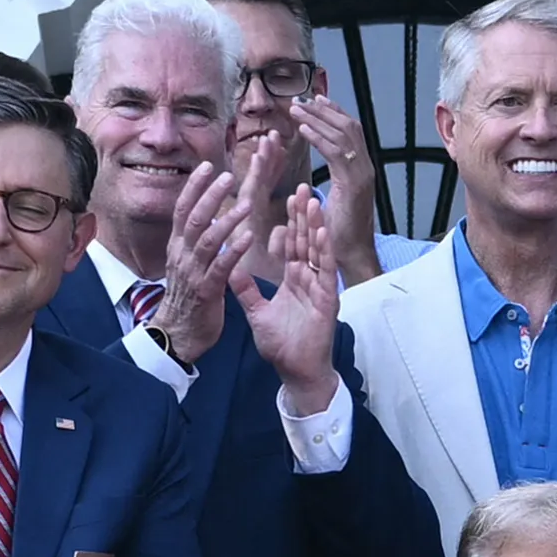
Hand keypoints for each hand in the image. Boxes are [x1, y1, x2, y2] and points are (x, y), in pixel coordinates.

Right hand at [152, 160, 258, 363]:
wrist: (179, 334)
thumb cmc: (190, 298)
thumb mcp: (188, 264)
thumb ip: (197, 242)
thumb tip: (208, 218)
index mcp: (178, 247)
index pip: (183, 210)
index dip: (194, 187)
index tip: (207, 166)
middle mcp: (182, 255)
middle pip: (194, 218)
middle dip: (210, 195)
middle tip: (227, 175)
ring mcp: (192, 272)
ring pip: (207, 239)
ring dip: (227, 220)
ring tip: (246, 204)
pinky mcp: (206, 291)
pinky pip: (220, 267)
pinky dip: (234, 250)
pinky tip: (248, 237)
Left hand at [232, 184, 339, 413]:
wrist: (296, 371)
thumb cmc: (282, 345)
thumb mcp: (257, 312)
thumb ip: (246, 289)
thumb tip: (230, 268)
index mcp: (292, 279)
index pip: (290, 243)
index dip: (289, 220)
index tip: (286, 195)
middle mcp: (308, 279)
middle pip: (304, 240)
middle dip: (303, 213)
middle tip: (302, 185)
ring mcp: (319, 287)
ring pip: (316, 250)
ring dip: (315, 224)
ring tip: (312, 199)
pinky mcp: (327, 299)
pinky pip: (324, 270)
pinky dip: (322, 250)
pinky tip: (320, 231)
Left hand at [288, 95, 383, 284]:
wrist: (351, 257)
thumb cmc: (337, 236)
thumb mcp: (331, 203)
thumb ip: (325, 184)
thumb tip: (308, 180)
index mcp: (360, 171)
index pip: (351, 132)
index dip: (334, 113)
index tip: (315, 100)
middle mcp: (365, 169)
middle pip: (349, 127)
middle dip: (325, 110)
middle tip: (302, 98)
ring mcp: (362, 175)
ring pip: (343, 135)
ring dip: (318, 119)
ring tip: (296, 109)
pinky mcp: (354, 185)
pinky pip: (336, 153)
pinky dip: (319, 138)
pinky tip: (302, 128)